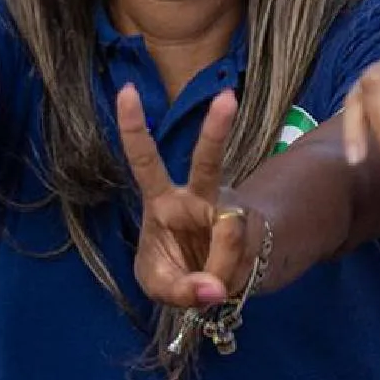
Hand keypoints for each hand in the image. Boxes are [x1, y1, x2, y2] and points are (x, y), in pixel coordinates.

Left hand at [120, 85, 245, 307]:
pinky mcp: (254, 233)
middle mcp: (198, 198)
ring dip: (222, 263)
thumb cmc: (179, 272)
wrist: (224, 279)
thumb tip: (214, 289)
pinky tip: (227, 283)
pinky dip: (229, 278)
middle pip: (208, 162)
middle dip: (217, 130)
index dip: (133, 128)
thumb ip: (178, 289)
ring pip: (229, 230)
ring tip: (216, 286)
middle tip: (226, 98)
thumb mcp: (161, 285)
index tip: (125, 90)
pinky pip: (242, 258)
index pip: (145, 160)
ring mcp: (231, 213)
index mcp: (162, 202)